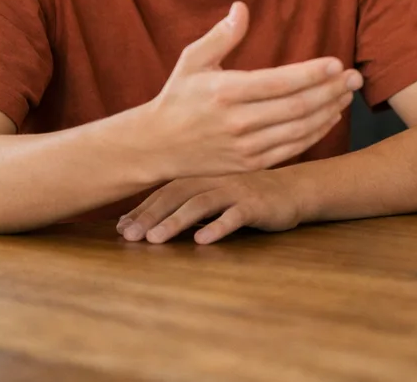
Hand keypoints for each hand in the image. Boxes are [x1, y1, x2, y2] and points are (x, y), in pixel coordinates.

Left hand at [117, 171, 296, 243]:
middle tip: (129, 236)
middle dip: (151, 215)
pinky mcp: (257, 205)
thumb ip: (186, 203)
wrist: (295, 190)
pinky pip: (236, 215)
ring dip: (176, 221)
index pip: (167, 190)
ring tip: (155, 239)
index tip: (121, 228)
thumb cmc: (249, 195)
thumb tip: (145, 224)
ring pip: (202, 203)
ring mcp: (237, 191)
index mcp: (203, 176)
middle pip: (178, 194)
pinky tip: (203, 240)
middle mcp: (216, 179)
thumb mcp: (216, 194)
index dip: (143, 208)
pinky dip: (219, 226)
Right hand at [140, 2, 359, 178]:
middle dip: (331, 91)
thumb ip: (221, 35)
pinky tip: (330, 116)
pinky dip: (316, 134)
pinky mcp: (250, 164)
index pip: (279, 82)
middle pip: (297, 107)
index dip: (312, 74)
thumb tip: (242, 8)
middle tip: (355, 77)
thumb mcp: (192, 60)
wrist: (156, 146)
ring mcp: (245, 147)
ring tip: (347, 94)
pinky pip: (292, 149)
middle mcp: (237, 122)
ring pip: (299, 130)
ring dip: (329, 111)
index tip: (337, 63)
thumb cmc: (178, 96)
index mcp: (225, 92)